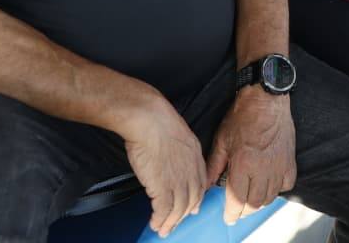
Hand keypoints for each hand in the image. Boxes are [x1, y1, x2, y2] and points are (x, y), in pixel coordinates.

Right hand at [120, 96, 208, 236]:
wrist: (148, 118)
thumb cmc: (156, 119)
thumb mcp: (177, 133)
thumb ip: (180, 149)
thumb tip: (172, 160)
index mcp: (195, 155)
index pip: (199, 184)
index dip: (195, 199)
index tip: (192, 209)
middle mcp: (190, 170)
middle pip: (191, 200)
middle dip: (183, 215)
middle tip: (174, 224)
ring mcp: (178, 179)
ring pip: (178, 209)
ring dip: (170, 222)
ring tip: (162, 229)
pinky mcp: (162, 186)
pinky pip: (164, 210)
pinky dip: (160, 220)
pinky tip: (155, 223)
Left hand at [205, 88, 296, 225]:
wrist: (266, 99)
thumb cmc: (242, 116)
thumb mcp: (222, 140)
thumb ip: (214, 166)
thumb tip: (205, 185)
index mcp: (243, 164)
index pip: (237, 200)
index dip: (232, 213)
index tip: (228, 217)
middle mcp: (263, 169)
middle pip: (254, 203)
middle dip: (244, 210)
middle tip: (238, 209)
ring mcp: (278, 166)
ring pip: (270, 197)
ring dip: (259, 202)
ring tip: (250, 199)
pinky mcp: (289, 161)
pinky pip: (286, 185)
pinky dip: (277, 190)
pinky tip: (269, 185)